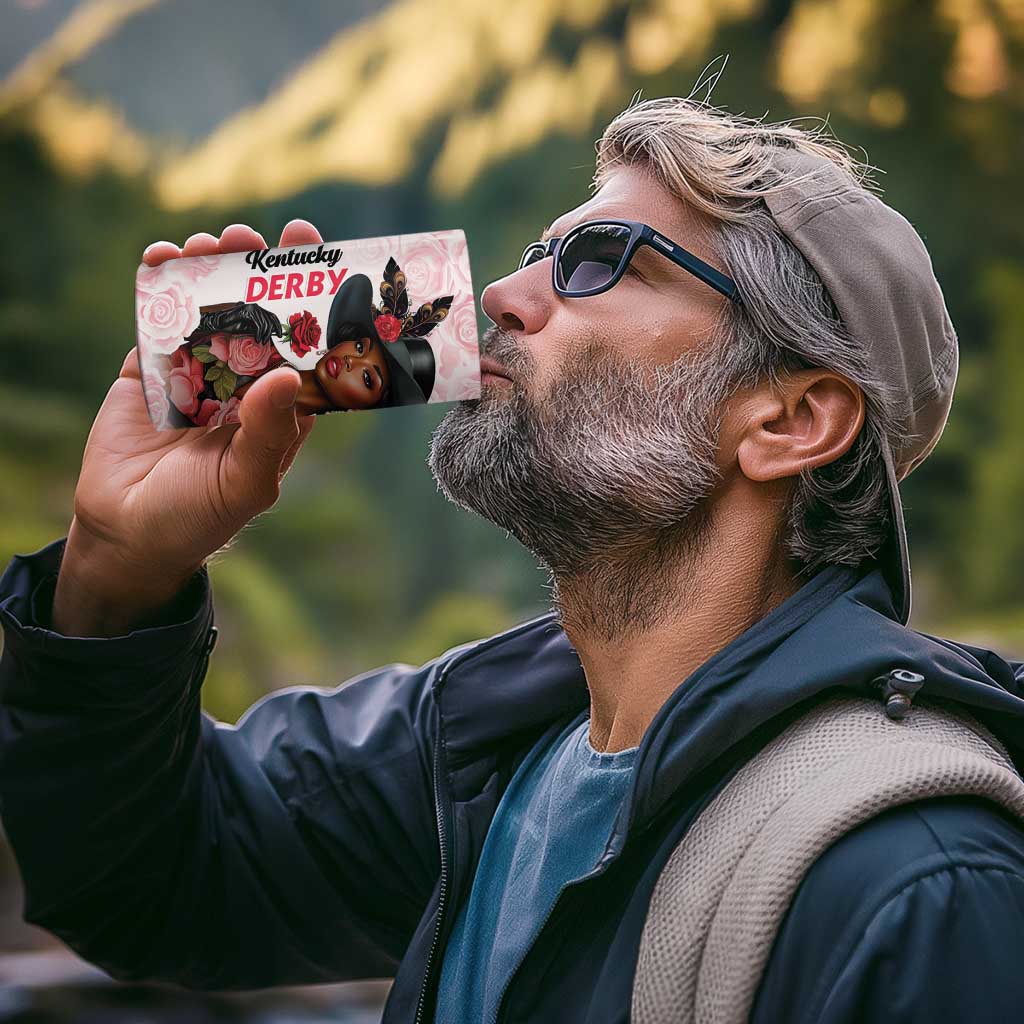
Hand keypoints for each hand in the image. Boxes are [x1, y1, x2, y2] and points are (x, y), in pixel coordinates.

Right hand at [53, 220, 324, 635]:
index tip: (317, 254)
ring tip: (209, 244)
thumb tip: (287, 374)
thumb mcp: (245, 482)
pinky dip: (159, 285)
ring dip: (210, 269)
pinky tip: (163, 258)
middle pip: (257, 314)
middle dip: (256, 270)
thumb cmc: (200, 517)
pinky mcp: (150, 369)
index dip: (311, 300)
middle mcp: (244, 382)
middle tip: (253, 237)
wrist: (127, 533)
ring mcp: (195, 371)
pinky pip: (157, 319)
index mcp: (281, 406)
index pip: (305, 344)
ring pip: (209, 308)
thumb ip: (268, 432)